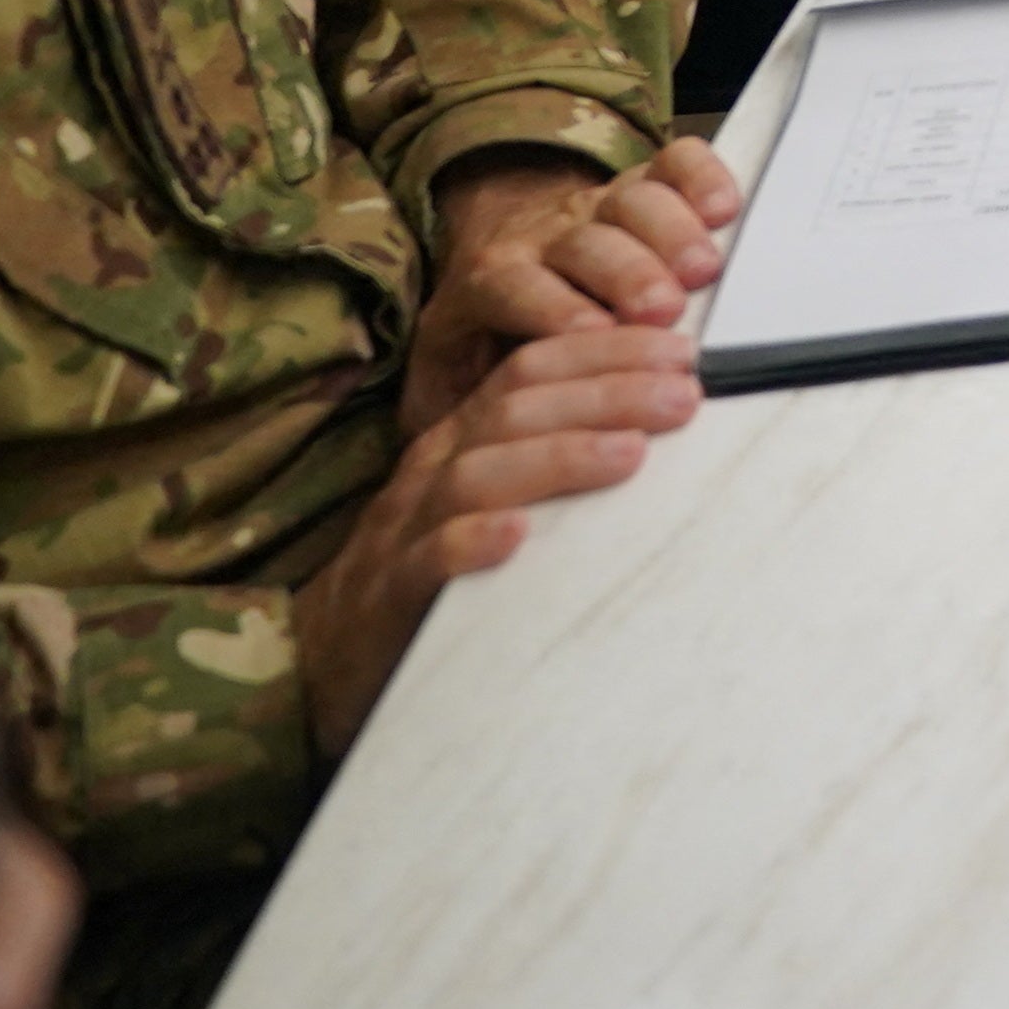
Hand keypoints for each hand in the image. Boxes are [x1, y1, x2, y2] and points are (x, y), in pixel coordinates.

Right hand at [297, 321, 701, 749]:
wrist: (325, 657)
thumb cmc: (437, 571)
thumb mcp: (495, 498)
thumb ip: (556, 461)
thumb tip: (658, 426)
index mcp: (463, 438)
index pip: (532, 370)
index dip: (607, 353)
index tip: (681, 351)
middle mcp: (434, 470)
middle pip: (515, 408)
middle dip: (605, 393)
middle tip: (683, 396)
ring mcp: (406, 530)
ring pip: (476, 474)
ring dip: (558, 457)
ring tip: (629, 453)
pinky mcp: (389, 595)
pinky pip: (427, 559)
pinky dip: (470, 541)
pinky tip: (518, 536)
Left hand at [412, 139, 745, 437]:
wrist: (498, 270)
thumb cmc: (485, 345)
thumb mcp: (446, 384)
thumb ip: (450, 414)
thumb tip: (470, 462)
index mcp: (488, 281)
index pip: (510, 283)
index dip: (552, 304)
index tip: (593, 333)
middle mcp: (545, 236)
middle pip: (583, 241)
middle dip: (626, 271)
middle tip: (662, 309)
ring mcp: (598, 206)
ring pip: (631, 199)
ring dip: (671, 232)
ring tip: (703, 271)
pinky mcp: (645, 186)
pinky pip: (674, 164)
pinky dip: (702, 178)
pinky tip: (724, 209)